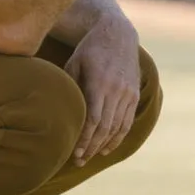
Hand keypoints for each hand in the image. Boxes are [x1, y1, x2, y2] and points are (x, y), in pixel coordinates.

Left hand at [63, 15, 140, 166]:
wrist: (118, 34)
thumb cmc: (89, 49)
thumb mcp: (74, 62)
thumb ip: (70, 86)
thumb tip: (59, 112)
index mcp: (100, 83)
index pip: (94, 119)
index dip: (85, 138)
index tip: (75, 152)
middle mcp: (117, 90)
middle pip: (105, 127)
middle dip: (91, 147)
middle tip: (78, 161)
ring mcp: (128, 93)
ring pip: (117, 128)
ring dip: (103, 146)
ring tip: (89, 157)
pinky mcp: (134, 95)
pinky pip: (127, 122)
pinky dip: (117, 137)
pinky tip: (106, 148)